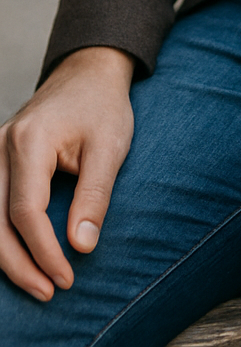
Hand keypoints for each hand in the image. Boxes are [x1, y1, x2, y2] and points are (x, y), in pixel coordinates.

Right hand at [0, 47, 134, 299]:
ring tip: (37, 282)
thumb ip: (94, 195)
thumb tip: (81, 246)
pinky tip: (19, 256)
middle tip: (50, 290)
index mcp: (29, 141)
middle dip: (20, 264)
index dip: (43, 251)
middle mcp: (1, 147)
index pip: (26, 211)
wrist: (89, 72)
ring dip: (7, 255)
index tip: (66, 277)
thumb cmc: (102, 105)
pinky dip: (1, 234)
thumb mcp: (109, 147)